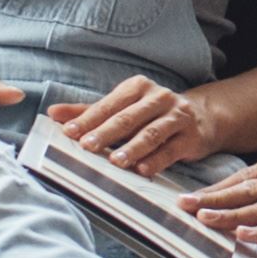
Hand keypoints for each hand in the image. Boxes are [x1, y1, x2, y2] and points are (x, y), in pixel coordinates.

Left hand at [54, 76, 215, 174]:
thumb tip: (54, 113)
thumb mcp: (123, 108)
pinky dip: (156, 160)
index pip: (109, 104)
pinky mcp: (190, 137)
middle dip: (106, 133)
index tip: (69, 132)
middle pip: (128, 117)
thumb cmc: (152, 114)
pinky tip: (143, 170)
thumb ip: (90, 111)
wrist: (202, 118)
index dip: (88, 119)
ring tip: (115, 161)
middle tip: (86, 146)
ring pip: (151, 133)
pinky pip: (171, 150)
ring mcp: (177, 117)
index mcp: (138, 87)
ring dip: (132, 148)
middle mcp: (158, 97)